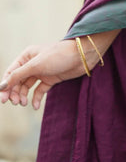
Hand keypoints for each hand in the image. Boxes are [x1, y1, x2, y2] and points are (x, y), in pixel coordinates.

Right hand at [0, 30, 118, 110]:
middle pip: (18, 81)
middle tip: (16, 103)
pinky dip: (36, 98)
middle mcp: (33, 63)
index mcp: (27, 56)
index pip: (11, 72)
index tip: (3, 99)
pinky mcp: (51, 79)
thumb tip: (2, 85)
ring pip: (27, 86)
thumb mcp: (36, 65)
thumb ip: (19, 75)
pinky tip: (36, 106)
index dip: (5, 85)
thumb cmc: (59, 56)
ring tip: (24, 103)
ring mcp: (42, 72)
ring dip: (24, 96)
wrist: (82, 56)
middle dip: (15, 92)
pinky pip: (39, 91)